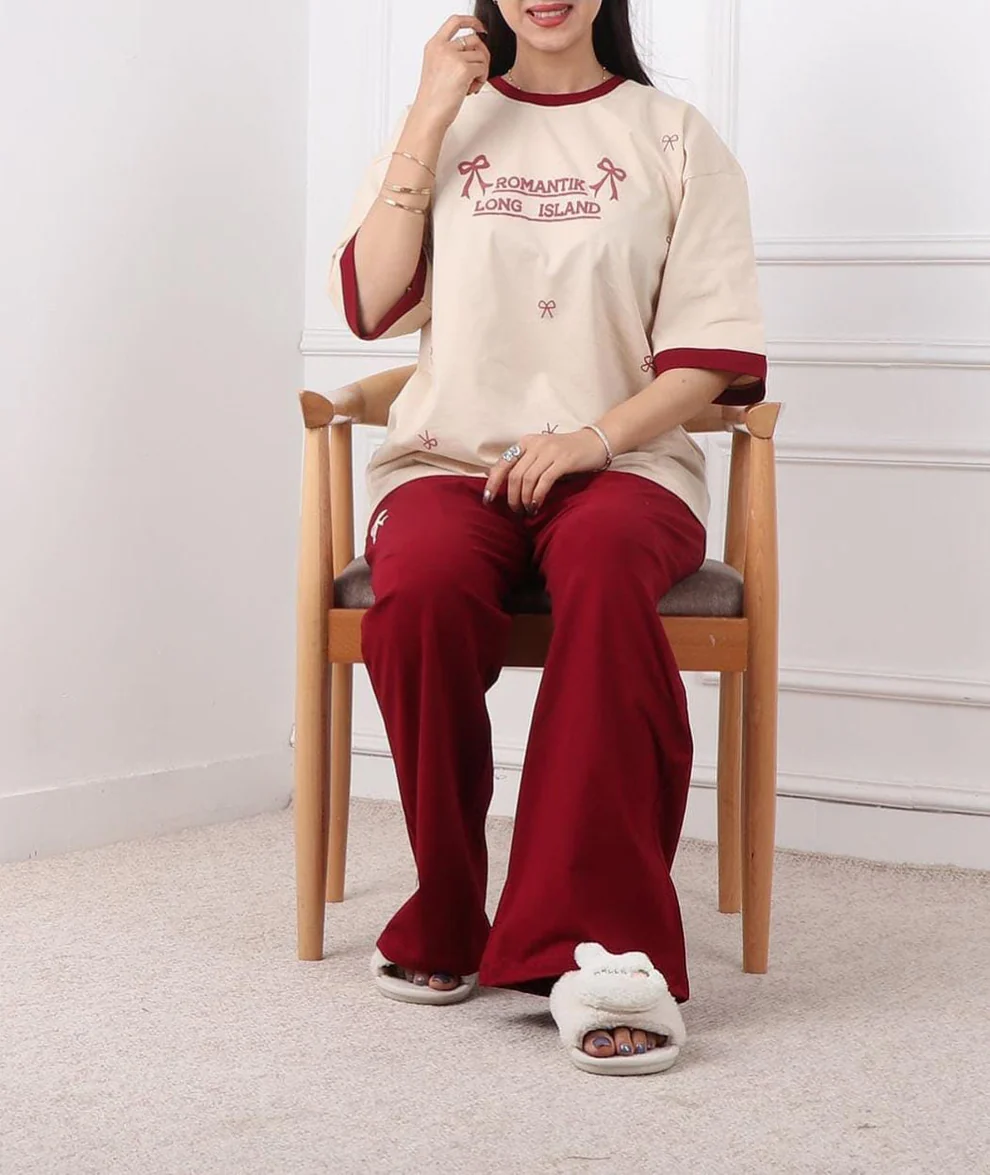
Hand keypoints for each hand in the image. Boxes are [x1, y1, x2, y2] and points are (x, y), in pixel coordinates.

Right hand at [411, 15, 490, 131]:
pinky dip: (481, 80)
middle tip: (478, 71)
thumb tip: (474, 51)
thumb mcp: (436, 68)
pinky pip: (483, 68)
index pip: (455, 21)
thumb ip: (451, 54)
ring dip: (481, 71)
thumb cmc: (433, 98)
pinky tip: (471, 89)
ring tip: (470, 85)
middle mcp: (443, 48)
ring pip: (481, 55)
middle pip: (474, 39)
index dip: (471, 21)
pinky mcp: (464, 69)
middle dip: (481, 55)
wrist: (429, 114)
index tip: (480, 27)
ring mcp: (453, 57)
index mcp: (434, 45)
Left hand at [484, 429, 609, 512]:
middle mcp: (535, 444)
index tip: (488, 499)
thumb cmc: (568, 453)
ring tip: (527, 510)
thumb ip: (526, 465)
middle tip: (515, 510)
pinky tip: (536, 505)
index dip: (493, 482)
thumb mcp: (543, 454)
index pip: (503, 463)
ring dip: (524, 499)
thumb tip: (505, 485)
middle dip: (511, 496)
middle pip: (514, 474)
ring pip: (527, 479)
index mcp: (526, 442)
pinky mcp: (564, 460)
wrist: (596, 441)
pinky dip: (537, 495)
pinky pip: (544, 481)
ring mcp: (550, 451)